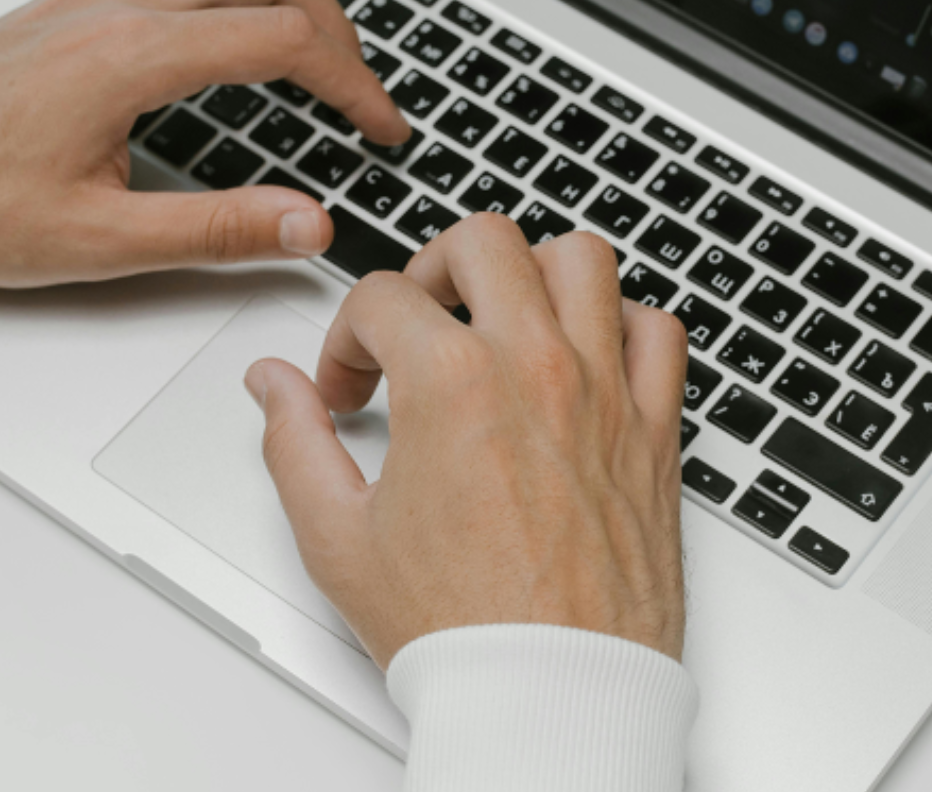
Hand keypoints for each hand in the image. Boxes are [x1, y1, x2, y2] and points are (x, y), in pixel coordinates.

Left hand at [0, 0, 408, 286]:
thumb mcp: (98, 241)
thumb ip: (216, 230)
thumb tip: (307, 225)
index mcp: (135, 56)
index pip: (287, 40)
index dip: (354, 84)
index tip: (380, 126)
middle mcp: (119, 4)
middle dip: (336, 26)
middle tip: (359, 89)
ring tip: (309, 48)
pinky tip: (219, 15)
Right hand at [246, 215, 689, 667]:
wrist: (550, 691)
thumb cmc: (459, 630)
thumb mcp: (337, 538)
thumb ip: (294, 443)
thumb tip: (273, 386)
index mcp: (451, 385)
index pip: (382, 297)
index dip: (345, 339)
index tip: (349, 386)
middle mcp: (535, 369)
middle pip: (483, 241)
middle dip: (433, 268)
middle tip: (420, 323)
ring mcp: (605, 392)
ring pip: (582, 259)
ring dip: (533, 272)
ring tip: (502, 316)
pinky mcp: (655, 428)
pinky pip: (658, 331)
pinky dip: (623, 325)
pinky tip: (586, 356)